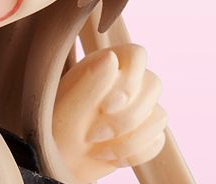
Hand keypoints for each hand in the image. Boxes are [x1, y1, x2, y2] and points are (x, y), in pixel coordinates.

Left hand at [53, 44, 165, 180]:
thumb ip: (90, 80)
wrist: (59, 161)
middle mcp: (124, 79)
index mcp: (104, 63)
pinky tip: (111, 157)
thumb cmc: (57, 128)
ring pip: (159, 115)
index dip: (131, 80)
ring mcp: (136, 105)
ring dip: (130, 140)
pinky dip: (135, 153)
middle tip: (92, 135)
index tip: (105, 107)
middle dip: (126, 118)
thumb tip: (111, 57)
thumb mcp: (69, 106)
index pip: (137, 54)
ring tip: (98, 150)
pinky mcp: (144, 131)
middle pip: (153, 85)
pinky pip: (157, 140)